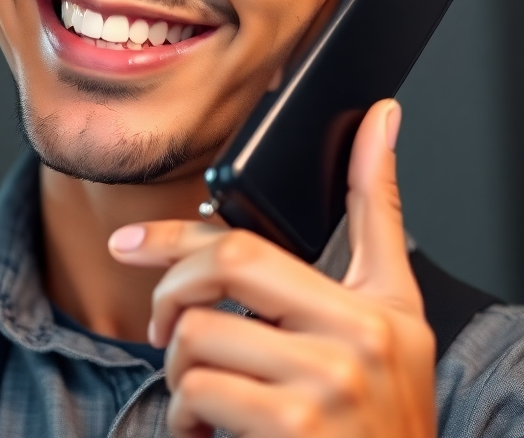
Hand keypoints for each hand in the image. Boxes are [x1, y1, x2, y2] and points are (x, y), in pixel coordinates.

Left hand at [108, 99, 435, 437]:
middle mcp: (357, 339)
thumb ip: (378, 216)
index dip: (180, 231)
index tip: (128, 240)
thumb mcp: (396, 314)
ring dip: (179, 370)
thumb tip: (380, 117)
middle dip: (169, 292)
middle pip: (221, 266)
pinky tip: (208, 432)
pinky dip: (184, 417)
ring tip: (203, 395)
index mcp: (373, 305)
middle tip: (161, 327)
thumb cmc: (383, 414)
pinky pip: (199, 392)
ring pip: (197, 337)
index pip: (254, 241)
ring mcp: (326, 384)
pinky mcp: (295, 429)